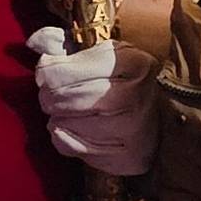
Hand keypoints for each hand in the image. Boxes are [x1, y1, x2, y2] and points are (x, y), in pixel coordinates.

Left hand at [27, 26, 157, 176]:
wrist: (165, 119)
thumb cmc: (127, 82)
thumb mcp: (103, 54)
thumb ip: (65, 44)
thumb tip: (35, 42)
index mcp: (130, 61)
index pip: (60, 71)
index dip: (46, 71)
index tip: (49, 73)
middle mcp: (133, 95)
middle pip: (59, 98)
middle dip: (50, 97)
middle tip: (57, 95)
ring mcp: (131, 130)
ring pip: (63, 125)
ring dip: (59, 119)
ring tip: (74, 113)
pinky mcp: (126, 158)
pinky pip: (73, 149)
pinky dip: (66, 140)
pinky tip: (80, 131)